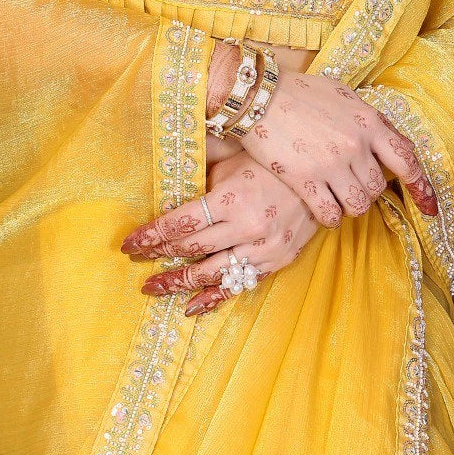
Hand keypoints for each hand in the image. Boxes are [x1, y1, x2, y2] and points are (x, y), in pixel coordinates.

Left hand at [118, 148, 319, 316]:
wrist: (324, 175)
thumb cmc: (271, 160)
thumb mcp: (234, 150)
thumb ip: (200, 154)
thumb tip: (165, 148)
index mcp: (232, 197)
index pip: (180, 222)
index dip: (150, 235)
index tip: (129, 243)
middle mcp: (247, 226)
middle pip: (190, 248)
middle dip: (158, 256)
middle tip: (135, 260)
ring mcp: (264, 248)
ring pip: (211, 272)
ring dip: (178, 282)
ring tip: (152, 287)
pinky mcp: (277, 261)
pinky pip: (240, 285)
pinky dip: (213, 297)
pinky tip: (191, 305)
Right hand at [233, 68, 437, 227]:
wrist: (258, 96)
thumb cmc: (300, 93)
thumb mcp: (344, 96)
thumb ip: (368, 119)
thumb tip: (388, 138)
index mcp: (369, 122)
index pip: (408, 159)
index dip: (421, 187)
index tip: (429, 207)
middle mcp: (356, 144)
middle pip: (378, 188)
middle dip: (368, 193)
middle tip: (352, 186)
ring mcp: (331, 163)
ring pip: (358, 205)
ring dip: (351, 207)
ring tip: (339, 199)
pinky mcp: (306, 179)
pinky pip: (330, 214)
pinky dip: (331, 218)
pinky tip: (323, 210)